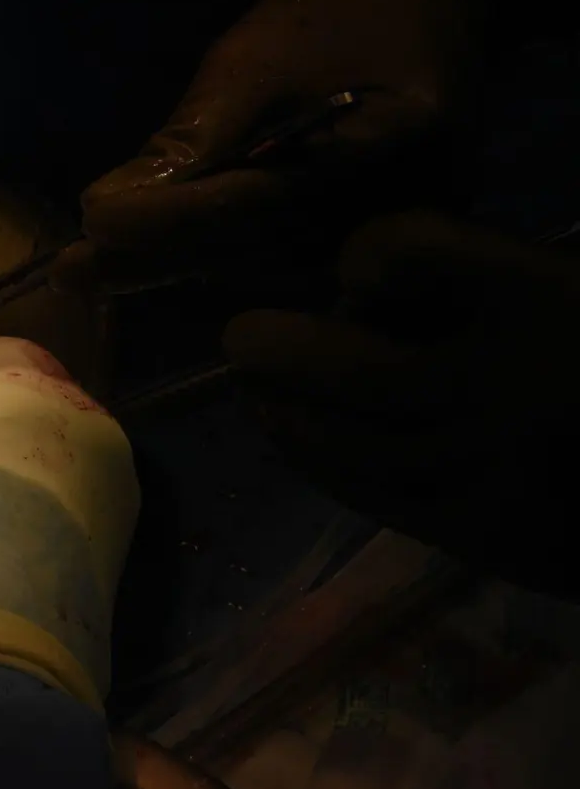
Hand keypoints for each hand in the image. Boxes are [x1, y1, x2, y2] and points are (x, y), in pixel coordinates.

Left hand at [71, 0, 495, 287]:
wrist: (432, 0)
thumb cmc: (338, 12)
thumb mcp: (256, 57)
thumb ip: (191, 140)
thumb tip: (104, 216)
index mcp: (393, 144)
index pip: (259, 203)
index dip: (169, 221)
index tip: (89, 232)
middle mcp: (411, 209)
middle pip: (262, 252)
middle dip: (165, 257)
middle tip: (74, 271)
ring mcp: (407, 239)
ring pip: (270, 273)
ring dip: (187, 268)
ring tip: (101, 271)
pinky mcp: (389, 252)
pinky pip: (288, 269)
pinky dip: (224, 262)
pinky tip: (161, 263)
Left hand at [224, 210, 575, 595]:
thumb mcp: (566, 290)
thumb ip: (487, 275)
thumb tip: (366, 281)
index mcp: (552, 301)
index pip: (410, 252)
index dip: (376, 253)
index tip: (359, 266)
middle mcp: (518, 385)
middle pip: (358, 367)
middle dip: (281, 350)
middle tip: (240, 339)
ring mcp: (500, 470)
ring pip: (351, 444)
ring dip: (287, 416)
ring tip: (258, 394)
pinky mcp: (493, 536)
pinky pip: (379, 499)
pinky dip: (325, 469)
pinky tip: (302, 445)